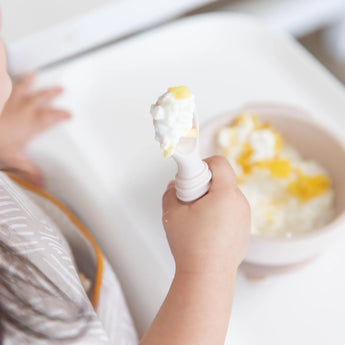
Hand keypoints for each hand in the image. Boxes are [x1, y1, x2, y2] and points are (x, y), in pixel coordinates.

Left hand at [0, 74, 70, 185]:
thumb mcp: (13, 160)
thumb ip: (29, 171)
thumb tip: (41, 181)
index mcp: (31, 124)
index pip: (52, 117)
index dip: (62, 115)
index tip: (68, 114)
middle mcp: (22, 110)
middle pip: (41, 97)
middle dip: (52, 93)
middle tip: (60, 89)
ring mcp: (8, 101)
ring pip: (22, 87)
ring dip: (30, 81)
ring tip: (34, 74)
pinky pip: (4, 87)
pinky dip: (7, 80)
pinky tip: (6, 78)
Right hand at [162, 155, 250, 274]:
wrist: (207, 276)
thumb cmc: (191, 247)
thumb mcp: (171, 213)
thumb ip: (170, 192)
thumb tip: (175, 186)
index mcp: (225, 194)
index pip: (219, 163)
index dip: (203, 164)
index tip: (191, 175)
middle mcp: (240, 203)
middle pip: (222, 180)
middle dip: (204, 185)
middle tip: (190, 201)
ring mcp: (245, 217)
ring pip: (226, 196)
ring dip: (212, 200)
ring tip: (197, 219)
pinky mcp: (244, 229)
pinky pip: (231, 211)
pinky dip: (219, 214)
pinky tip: (207, 231)